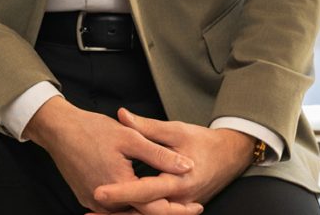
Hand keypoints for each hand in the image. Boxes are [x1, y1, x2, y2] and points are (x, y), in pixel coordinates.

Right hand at [24, 97, 203, 214]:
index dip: (178, 209)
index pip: (155, 208)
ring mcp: (93, 202)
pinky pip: (113, 208)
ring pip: (127, 213)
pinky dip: (129, 205)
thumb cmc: (92, 129)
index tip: (196, 206)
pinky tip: (140, 198)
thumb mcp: (130, 137)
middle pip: (141, 214)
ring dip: (147, 209)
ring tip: (169, 201)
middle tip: (188, 207)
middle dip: (166, 211)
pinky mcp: (86, 197)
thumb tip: (187, 166)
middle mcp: (105, 201)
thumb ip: (159, 155)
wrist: (58, 130)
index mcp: (120, 186)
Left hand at [88, 109, 254, 213]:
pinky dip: (136, 214)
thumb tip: (122, 115)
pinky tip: (117, 212)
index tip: (99, 191)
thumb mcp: (176, 130)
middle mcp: (179, 201)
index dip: (121, 191)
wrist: (230, 156)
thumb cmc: (203, 141)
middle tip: (90, 211)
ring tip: (94, 214)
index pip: (145, 191)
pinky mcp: (178, 208)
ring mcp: (180, 208)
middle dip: (116, 213)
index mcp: (179, 182)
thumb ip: (147, 127)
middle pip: (144, 213)